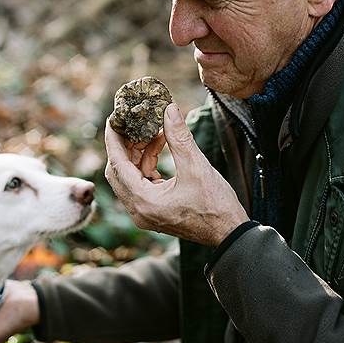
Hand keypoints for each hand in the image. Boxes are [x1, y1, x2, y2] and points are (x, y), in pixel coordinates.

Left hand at [105, 103, 248, 245]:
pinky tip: (160, 146)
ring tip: (154, 131)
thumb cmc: (215, 205)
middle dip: (126, 145)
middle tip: (133, 123)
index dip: (114, 139)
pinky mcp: (154, 211)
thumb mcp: (196, 166)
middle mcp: (139, 210)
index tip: (113, 119)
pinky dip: (148, 164)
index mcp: (144, 201)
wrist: (230, 233)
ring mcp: (145, 213)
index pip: (118, 165)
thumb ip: (179, 137)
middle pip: (119, 171)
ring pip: (131, 176)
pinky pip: (142, 183)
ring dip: (139, 153)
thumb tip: (169, 109)